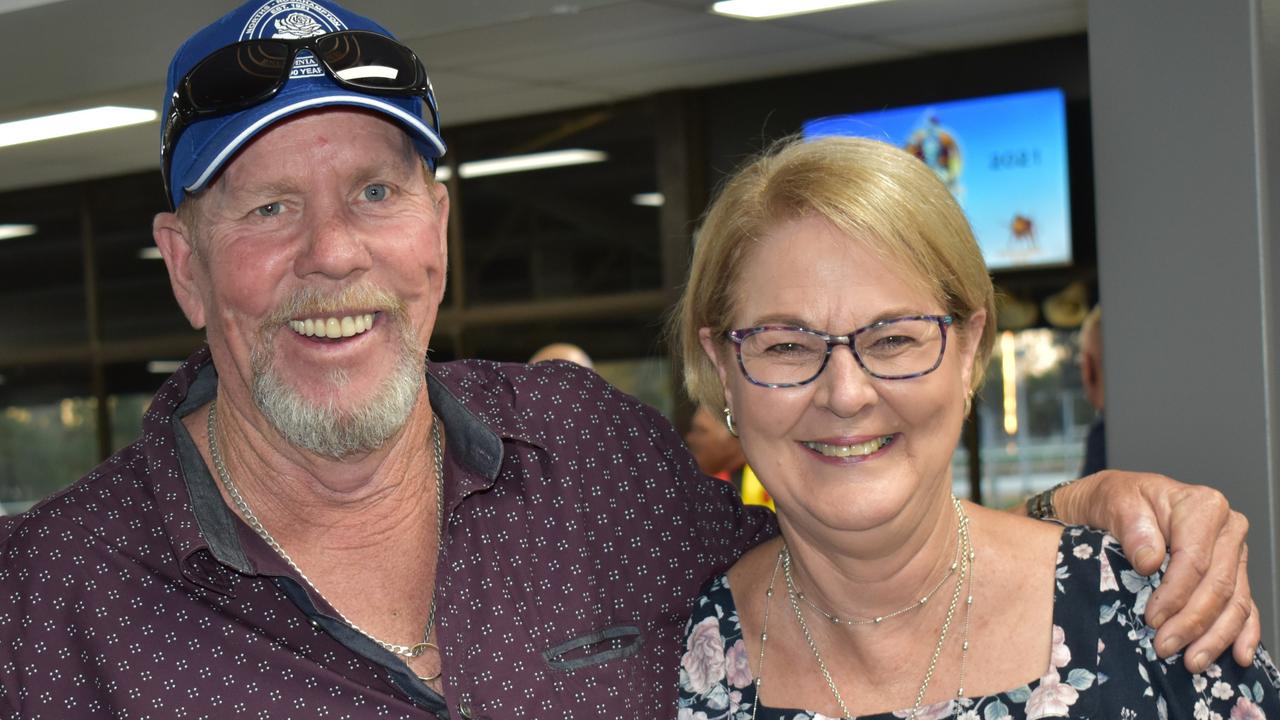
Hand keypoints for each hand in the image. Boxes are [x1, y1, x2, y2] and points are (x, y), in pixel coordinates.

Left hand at [1055, 470, 1258, 671]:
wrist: (1121, 501)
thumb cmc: (1119, 499)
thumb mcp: (1115, 501)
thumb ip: (1132, 527)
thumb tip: (1150, 561)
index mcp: (1203, 506)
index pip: (1195, 560)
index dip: (1175, 595)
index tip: (1152, 619)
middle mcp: (1228, 528)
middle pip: (1218, 586)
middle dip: (1192, 622)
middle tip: (1164, 646)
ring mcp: (1234, 552)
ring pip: (1235, 602)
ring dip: (1214, 637)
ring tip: (1191, 661)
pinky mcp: (1234, 572)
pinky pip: (1246, 606)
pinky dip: (1242, 633)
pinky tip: (1237, 655)